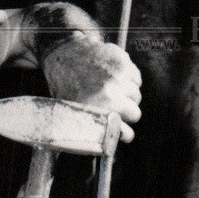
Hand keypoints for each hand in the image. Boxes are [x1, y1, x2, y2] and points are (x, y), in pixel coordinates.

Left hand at [21, 2, 141, 142]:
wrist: (61, 53)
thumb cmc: (65, 85)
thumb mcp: (73, 112)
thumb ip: (94, 128)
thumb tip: (114, 143)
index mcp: (96, 110)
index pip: (124, 132)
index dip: (125, 135)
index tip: (124, 134)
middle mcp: (110, 94)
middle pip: (135, 113)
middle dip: (125, 112)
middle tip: (114, 107)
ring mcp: (118, 76)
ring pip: (136, 94)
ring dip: (127, 95)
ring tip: (111, 90)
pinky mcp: (122, 61)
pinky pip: (136, 77)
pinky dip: (129, 79)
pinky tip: (114, 77)